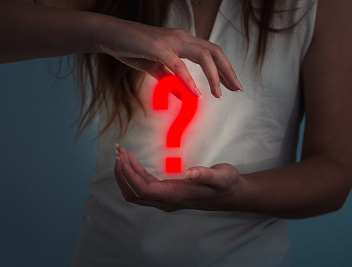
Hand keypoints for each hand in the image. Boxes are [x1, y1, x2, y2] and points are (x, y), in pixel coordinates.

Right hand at [95, 17, 242, 98]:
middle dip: (228, 71)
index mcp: (183, 41)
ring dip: (214, 76)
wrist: (109, 35)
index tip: (232, 85)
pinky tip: (195, 93)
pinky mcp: (158, 47)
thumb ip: (171, 81)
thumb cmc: (133, 48)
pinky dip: (189, 80)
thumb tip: (184, 96)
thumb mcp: (156, 69)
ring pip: (203, 56)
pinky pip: (178, 65)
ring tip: (218, 95)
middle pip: (214, 51)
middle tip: (237, 89)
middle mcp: (182, 37)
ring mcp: (171, 41)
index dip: (225, 68)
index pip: (211, 53)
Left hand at [114, 145, 241, 211]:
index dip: (129, 175)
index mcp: (177, 196)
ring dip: (125, 175)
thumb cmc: (227, 184)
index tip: (122, 157)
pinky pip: (143, 189)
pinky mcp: (167, 195)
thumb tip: (191, 173)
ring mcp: (166, 200)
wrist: (233, 194)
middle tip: (118, 151)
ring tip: (122, 155)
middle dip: (122, 173)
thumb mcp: (221, 176)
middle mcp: (168, 201)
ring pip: (136, 193)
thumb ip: (206, 175)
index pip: (143, 190)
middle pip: (134, 193)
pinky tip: (133, 163)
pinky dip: (134, 176)